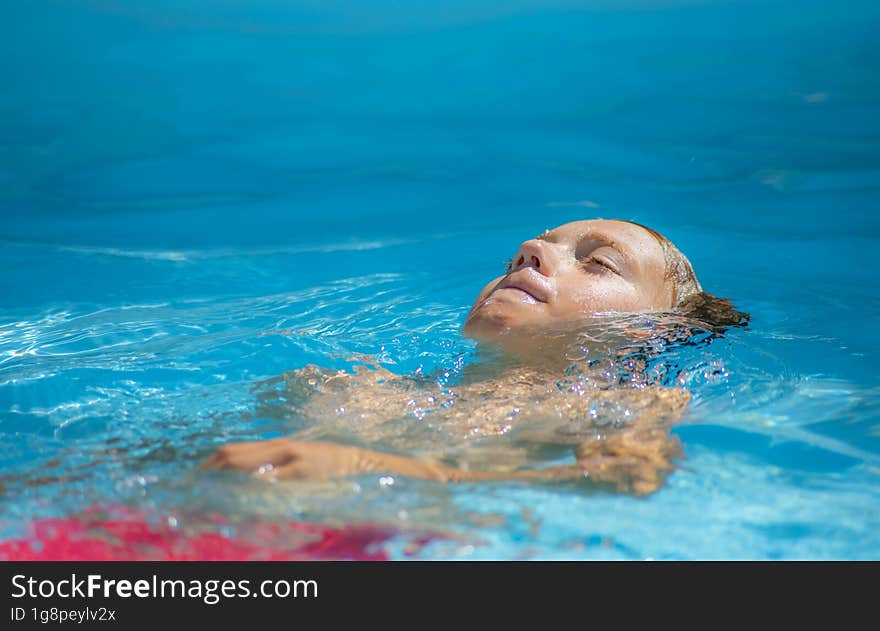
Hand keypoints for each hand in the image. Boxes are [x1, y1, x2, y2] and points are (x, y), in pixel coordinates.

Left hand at [201, 438, 373, 479]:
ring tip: (205, 493)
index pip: (232, 450)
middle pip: (232, 455)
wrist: (359, 462)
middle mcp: (279, 448)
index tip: (193, 479)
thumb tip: (245, 478)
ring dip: (224, 479)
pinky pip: (271, 479)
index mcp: (276, 446)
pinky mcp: (301, 471)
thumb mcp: (298, 461)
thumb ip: (274, 466)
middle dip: (209, 471)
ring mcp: (290, 459)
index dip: (210, 464)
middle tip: (190, 488)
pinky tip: (240, 496)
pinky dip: (252, 486)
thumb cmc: (328, 467)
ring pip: (246, 465)